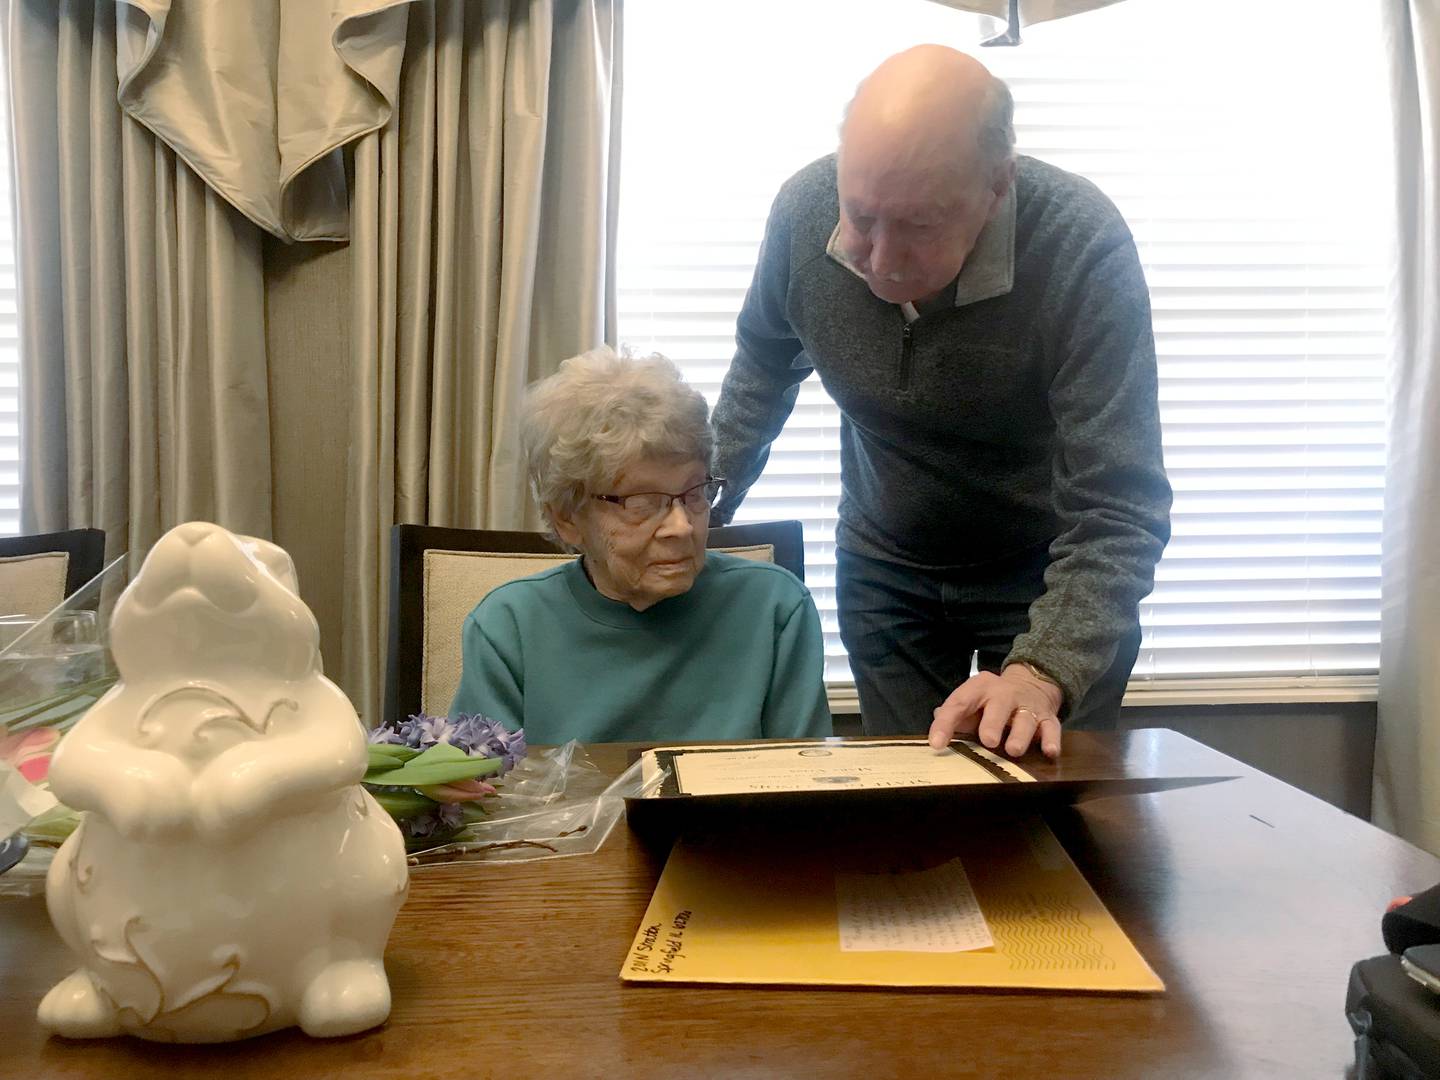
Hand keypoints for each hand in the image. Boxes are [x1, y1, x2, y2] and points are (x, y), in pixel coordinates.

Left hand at [928, 665, 1063, 759]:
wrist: (1032, 683)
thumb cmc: (992, 701)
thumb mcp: (972, 701)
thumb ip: (955, 716)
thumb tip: (936, 729)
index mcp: (980, 688)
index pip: (959, 703)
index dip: (946, 723)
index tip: (936, 743)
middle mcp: (1004, 694)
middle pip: (998, 707)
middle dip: (992, 723)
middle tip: (988, 740)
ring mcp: (1027, 706)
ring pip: (1025, 719)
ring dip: (1020, 735)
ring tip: (1014, 750)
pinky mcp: (1048, 717)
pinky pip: (1052, 728)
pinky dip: (1051, 740)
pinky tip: (1050, 752)